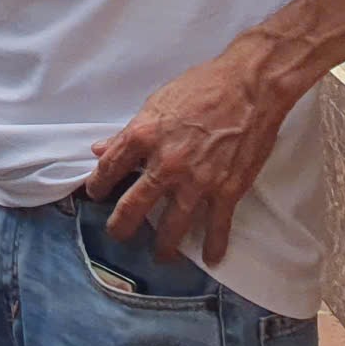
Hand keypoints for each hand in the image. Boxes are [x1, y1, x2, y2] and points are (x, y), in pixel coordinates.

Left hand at [85, 48, 296, 264]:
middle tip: (118, 236)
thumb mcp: (155, 103)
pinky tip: (210, 258)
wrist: (249, 88)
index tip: (95, 195)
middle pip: (134, 206)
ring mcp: (197, 182)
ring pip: (173, 225)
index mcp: (142, 137)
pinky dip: (214, 245)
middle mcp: (165, 164)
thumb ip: (128, 132)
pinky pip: (217, 226)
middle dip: (122, 226)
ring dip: (164, 245)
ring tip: (160, 256)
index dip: (98, 186)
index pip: (109, 169)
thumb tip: (100, 150)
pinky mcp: (228, 190)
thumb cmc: (201, 87)